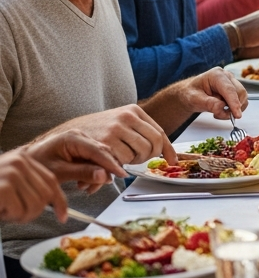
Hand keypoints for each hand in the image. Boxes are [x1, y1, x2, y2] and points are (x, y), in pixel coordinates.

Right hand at [0, 149, 68, 222]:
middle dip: (33, 213)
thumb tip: (54, 203)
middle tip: (13, 214)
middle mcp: (19, 162)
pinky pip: (18, 211)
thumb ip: (28, 186)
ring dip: (18, 216)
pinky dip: (7, 217)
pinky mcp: (4, 187)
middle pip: (45, 196)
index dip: (60, 201)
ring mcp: (11, 172)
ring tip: (2, 210)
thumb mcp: (9, 184)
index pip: (51, 181)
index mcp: (23, 159)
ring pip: (35, 206)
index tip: (63, 216)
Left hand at [27, 129, 128, 193]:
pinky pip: (94, 159)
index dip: (111, 164)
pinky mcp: (81, 148)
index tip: (121, 174)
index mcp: (73, 138)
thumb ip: (83, 173)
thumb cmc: (38, 165)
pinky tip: (84, 182)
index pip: (99, 151)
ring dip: (97, 173)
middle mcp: (80, 136)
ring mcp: (82, 141)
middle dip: (104, 171)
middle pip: (103, 153)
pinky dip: (93, 172)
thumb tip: (104, 176)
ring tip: (85, 187)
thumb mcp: (60, 172)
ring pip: (100, 157)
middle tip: (99, 186)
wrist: (27, 162)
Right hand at [53, 106, 175, 168]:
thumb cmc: (96, 131)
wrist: (66, 134)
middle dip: (148, 156)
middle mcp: (127, 116)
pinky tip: (113, 163)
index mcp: (133, 110)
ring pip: (141, 152)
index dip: (167, 149)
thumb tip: (171, 155)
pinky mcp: (106, 142)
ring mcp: (116, 128)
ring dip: (134, 161)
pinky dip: (122, 166)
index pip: (159, 132)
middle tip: (136, 160)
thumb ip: (141, 134)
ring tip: (121, 160)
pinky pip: (125, 160)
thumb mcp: (120, 124)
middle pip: (154, 144)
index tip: (173, 161)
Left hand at [176, 68, 248, 120]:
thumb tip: (221, 107)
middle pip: (239, 92)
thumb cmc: (191, 93)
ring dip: (233, 109)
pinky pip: (242, 101)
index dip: (234, 103)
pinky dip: (235, 110)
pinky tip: (223, 111)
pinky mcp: (235, 90)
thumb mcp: (194, 99)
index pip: (229, 89)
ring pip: (242, 98)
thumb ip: (208, 103)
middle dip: (233, 107)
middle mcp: (227, 76)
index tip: (237, 115)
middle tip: (218, 115)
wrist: (191, 94)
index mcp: (216, 75)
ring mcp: (232, 83)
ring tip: (218, 113)